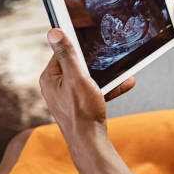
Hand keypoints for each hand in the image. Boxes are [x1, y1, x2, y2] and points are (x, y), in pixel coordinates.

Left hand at [40, 29, 145, 173]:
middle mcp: (55, 86)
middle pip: (77, 64)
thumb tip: (54, 32)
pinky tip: (123, 84)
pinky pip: (94, 89)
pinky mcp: (79, 103)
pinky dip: (107, 87)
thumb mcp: (77, 77)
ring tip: (121, 72)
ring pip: (88, 77)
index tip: (92, 40)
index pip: (61, 52)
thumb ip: (67, 54)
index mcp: (50, 78)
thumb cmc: (82, 111)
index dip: (78, 46)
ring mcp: (67, 95)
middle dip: (96, 62)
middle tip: (108, 56)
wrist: (91, 140)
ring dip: (106, 75)